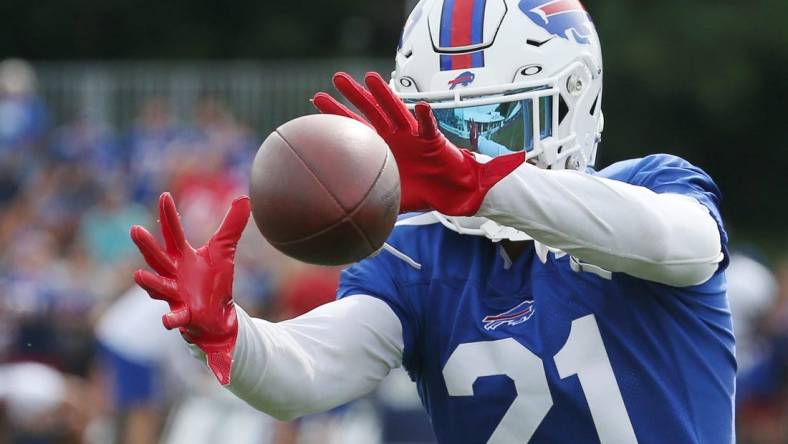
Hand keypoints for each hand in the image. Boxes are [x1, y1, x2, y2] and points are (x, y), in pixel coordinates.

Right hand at [130, 192, 250, 384]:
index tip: (164, 195)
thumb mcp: (224, 250)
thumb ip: (231, 225)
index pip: (172, 232)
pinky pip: (175, 318)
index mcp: (181, 256)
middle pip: (157, 257)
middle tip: (135, 230)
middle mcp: (172, 274)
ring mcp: (175, 295)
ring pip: (158, 288)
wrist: (217, 313)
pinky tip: (168, 321)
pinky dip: (172, 320)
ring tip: (139, 275)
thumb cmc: (213, 280)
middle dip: (146, 246)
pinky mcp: (184, 315)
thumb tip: (244, 197)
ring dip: (150, 283)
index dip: (168, 215)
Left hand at [313, 72, 524, 215]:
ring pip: (396, 110)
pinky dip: (425, 117)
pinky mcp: (432, 139)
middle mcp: (394, 135)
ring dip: (384, 94)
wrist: (449, 193)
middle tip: (337, 77)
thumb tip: (343, 223)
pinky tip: (421, 106)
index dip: (336, 114)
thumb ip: (368, 202)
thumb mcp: (389, 199)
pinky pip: (428, 127)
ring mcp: (412, 134)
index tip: (316, 101)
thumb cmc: (422, 193)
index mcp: (381, 146)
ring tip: (372, 78)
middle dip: (354, 94)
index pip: (354, 127)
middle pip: (370, 110)